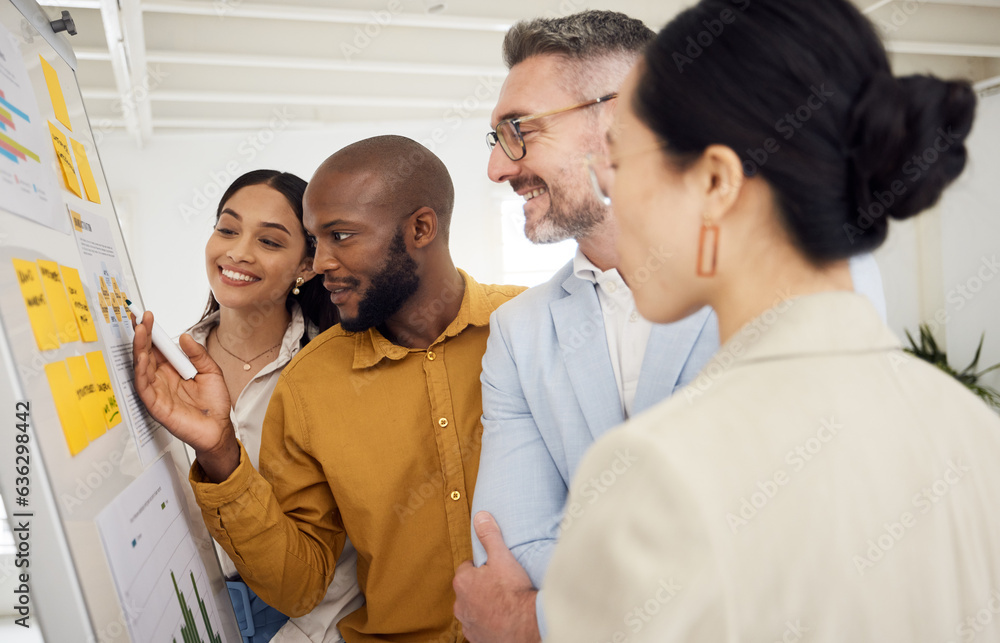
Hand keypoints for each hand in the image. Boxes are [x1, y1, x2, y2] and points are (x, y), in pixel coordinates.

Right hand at [132, 310, 237, 480]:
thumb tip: (184, 337)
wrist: (218, 429)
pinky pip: (144, 386)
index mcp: (172, 369)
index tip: (148, 315)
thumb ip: (198, 354)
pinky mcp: (155, 404)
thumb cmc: (214, 403)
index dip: (152, 332)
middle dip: (142, 334)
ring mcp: (156, 390)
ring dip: (139, 348)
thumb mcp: (211, 371)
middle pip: (146, 353)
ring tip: (139, 331)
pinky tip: (143, 357)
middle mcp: (161, 378)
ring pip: (141, 367)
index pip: (157, 347)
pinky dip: (141, 371)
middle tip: (140, 317)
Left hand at [453, 512, 540, 642]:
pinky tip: (501, 619)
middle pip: (468, 589)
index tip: (494, 570)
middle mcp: (460, 604)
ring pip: (472, 608)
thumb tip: (480, 516)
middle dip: (480, 587)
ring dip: (482, 605)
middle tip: (500, 586)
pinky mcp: (476, 638)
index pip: (466, 568)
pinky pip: (478, 626)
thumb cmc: (513, 592)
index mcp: (463, 581)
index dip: (481, 567)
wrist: (525, 626)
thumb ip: (489, 536)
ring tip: (503, 603)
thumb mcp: (502, 557)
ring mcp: (467, 623)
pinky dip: (487, 623)